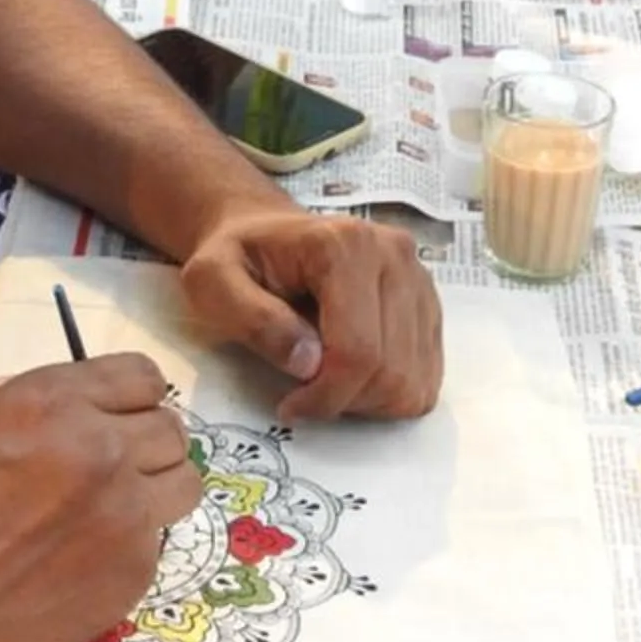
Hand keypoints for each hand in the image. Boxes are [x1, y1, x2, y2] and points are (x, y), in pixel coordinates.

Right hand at [0, 355, 198, 641]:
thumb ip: (10, 393)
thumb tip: (66, 394)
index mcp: (47, 402)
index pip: (141, 374)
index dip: (126, 392)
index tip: (110, 411)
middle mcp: (98, 450)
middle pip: (169, 425)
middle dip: (141, 436)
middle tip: (104, 461)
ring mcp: (125, 515)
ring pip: (185, 479)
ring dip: (154, 484)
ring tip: (111, 503)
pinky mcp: (135, 572)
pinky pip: (160, 536)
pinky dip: (133, 539)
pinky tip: (85, 553)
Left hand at [178, 208, 442, 420]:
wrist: (264, 234)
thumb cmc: (236, 259)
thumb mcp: (213, 283)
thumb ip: (253, 320)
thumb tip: (307, 364)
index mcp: (344, 245)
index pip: (358, 350)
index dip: (326, 396)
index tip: (289, 407)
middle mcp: (394, 255)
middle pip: (392, 369)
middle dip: (346, 402)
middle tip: (305, 398)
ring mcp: (419, 278)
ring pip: (415, 378)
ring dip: (369, 402)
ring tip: (326, 385)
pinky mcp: (427, 303)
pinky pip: (426, 374)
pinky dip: (390, 393)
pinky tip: (352, 378)